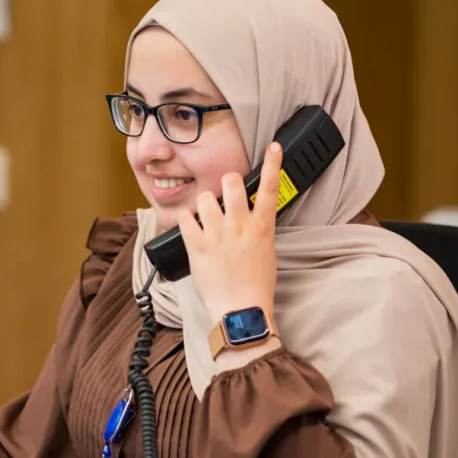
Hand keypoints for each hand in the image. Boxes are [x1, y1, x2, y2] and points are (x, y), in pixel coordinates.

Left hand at [175, 142, 281, 327]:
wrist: (240, 310)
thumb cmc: (256, 286)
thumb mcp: (266, 253)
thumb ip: (258, 230)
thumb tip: (250, 218)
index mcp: (262, 227)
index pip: (270, 188)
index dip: (272, 164)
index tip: (272, 147)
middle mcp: (240, 225)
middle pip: (231, 182)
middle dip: (226, 183)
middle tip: (224, 195)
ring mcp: (218, 234)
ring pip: (206, 197)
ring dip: (204, 204)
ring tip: (206, 219)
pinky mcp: (198, 245)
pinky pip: (185, 218)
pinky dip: (185, 220)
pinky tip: (191, 229)